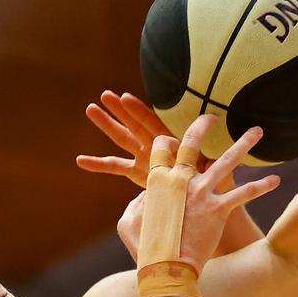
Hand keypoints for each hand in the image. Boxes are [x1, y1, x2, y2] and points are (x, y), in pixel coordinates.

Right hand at [77, 91, 219, 188]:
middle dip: (120, 110)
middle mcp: (157, 146)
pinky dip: (99, 164)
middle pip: (135, 124)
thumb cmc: (214, 183)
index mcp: (173, 142)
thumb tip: (217, 155)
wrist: (208, 201)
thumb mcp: (215, 171)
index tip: (125, 97)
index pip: (153, 123)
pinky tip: (80, 161)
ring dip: (107, 125)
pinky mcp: (139, 173)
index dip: (139, 111)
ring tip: (90, 109)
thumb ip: (211, 162)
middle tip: (104, 95)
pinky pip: (116, 168)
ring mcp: (146, 158)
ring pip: (123, 139)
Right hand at [118, 115, 278, 273]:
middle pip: (192, 143)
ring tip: (257, 131)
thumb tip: (145, 196)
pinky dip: (261, 186)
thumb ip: (137, 204)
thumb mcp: (129, 223)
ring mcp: (202, 193)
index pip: (162, 148)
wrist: (167, 269)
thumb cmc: (146, 249)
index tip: (174, 138)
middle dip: (203, 126)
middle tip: (213, 117)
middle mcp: (181, 180)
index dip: (167, 141)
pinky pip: (244, 193)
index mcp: (158, 181)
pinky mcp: (219, 209)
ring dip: (243, 144)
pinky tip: (276, 180)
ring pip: (227, 161)